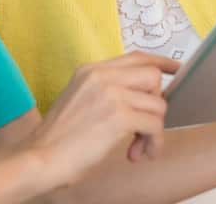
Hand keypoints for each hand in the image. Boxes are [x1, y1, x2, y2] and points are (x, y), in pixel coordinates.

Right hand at [27, 52, 179, 188]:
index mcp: (90, 71)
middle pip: (152, 76)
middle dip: (155, 102)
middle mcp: (101, 76)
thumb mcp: (79, 101)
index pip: (135, 57)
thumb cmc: (56, 140)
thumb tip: (140, 98)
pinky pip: (155, 124)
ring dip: (154, 131)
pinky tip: (137, 154)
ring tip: (138, 148)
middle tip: (143, 127)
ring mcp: (110, 93)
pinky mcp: (119, 115)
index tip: (176, 68)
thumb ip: (106, 92)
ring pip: (158, 103)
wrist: (39, 158)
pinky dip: (153, 142)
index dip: (160, 62)